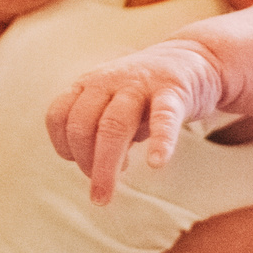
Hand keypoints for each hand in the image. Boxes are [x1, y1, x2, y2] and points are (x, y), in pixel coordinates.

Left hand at [45, 40, 225, 205]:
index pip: (59, 116)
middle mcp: (109, 81)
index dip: (63, 147)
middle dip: (84, 163)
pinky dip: (159, 140)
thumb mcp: (113, 106)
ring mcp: (140, 84)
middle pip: (83, 124)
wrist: (193, 57)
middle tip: (98, 192)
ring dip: (106, 164)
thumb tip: (94, 172)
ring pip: (114, 124)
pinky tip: (156, 163)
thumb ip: (99, 135)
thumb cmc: (145, 94)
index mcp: (89, 84)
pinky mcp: (173, 90)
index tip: (82, 165)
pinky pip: (163, 116)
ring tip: (106, 195)